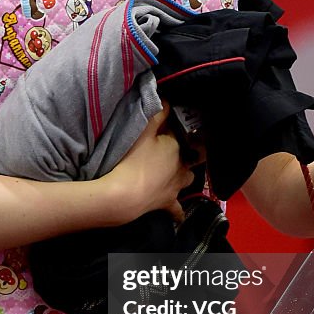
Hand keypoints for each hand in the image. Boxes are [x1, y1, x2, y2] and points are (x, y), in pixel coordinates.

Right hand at [104, 106, 195, 223]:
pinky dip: (178, 211)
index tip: (162, 130)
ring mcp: (176, 188)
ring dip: (182, 177)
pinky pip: (177, 210)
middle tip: (166, 153)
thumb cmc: (133, 160)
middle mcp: (182, 168)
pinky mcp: (167, 204)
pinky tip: (178, 214)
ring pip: (187, 180)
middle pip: (188, 158)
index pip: (178, 134)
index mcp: (177, 148)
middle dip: (182, 155)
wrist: (125, 195)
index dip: (170, 132)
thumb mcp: (143, 131)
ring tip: (172, 175)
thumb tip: (168, 99)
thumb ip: (157, 114)